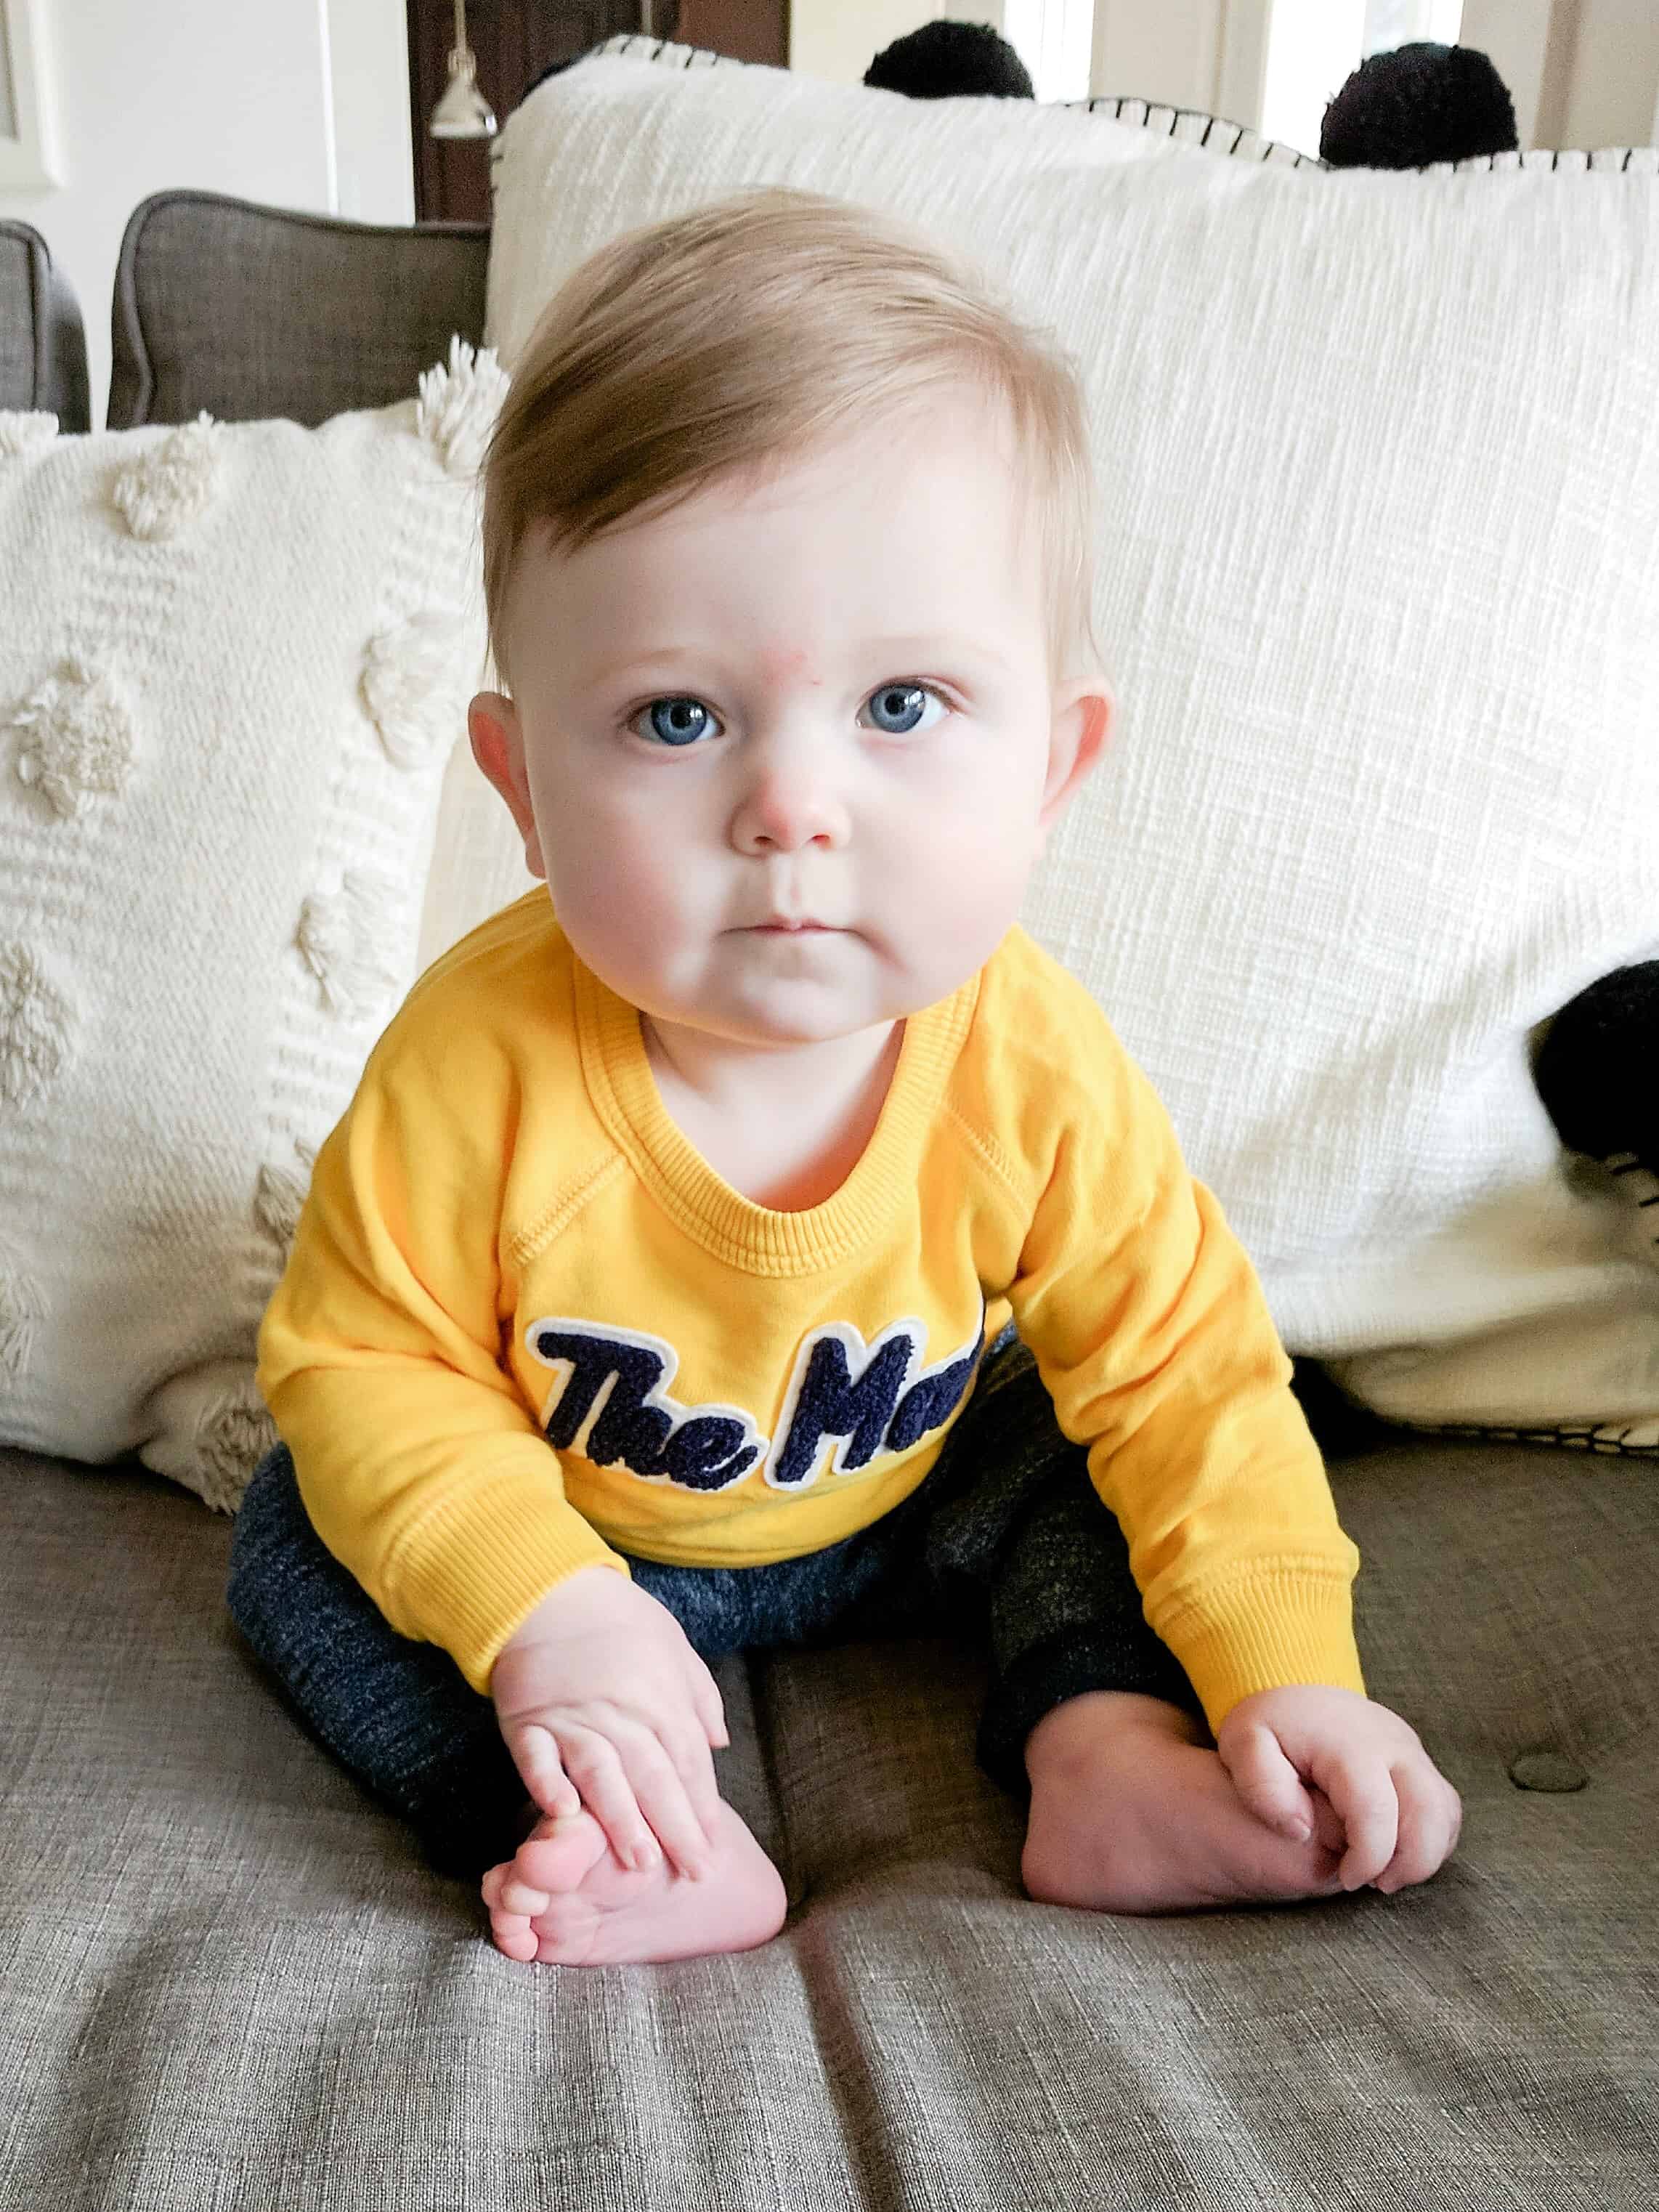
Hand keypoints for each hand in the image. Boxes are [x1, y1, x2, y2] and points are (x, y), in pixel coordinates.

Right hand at [490, 1566, 729, 1879]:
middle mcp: (620, 1712)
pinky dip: (548, 1786)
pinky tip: (563, 1814)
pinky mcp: (528, 1722)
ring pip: (601, 1775)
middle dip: (674, 1828)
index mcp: (658, 1695)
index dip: (700, 1805)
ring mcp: (571, 1718)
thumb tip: (719, 1743)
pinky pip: (537, 1760)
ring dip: (621, 1820)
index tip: (712, 1844)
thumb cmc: (617, 1619)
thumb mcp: (673, 1646)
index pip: (686, 1759)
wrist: (550, 1589)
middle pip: (652, 1776)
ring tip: (640, 1861)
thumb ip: (699, 1696)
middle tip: (691, 1871)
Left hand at [1215, 1684, 1462, 1893]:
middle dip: (1411, 1862)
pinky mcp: (1419, 1762)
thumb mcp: (1244, 1744)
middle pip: (1430, 1812)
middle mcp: (1392, 1744)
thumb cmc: (1270, 1726)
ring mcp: (1411, 1751)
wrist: (1295, 1690)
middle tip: (1375, 1884)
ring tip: (1385, 1874)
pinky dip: (1431, 1840)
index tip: (1346, 1879)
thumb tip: (1300, 1829)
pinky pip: (1445, 1808)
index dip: (1369, 1857)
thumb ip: (1262, 1786)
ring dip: (1425, 1854)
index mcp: (1349, 1744)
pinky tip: (1396, 1855)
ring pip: (1445, 1812)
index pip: (1376, 1810)